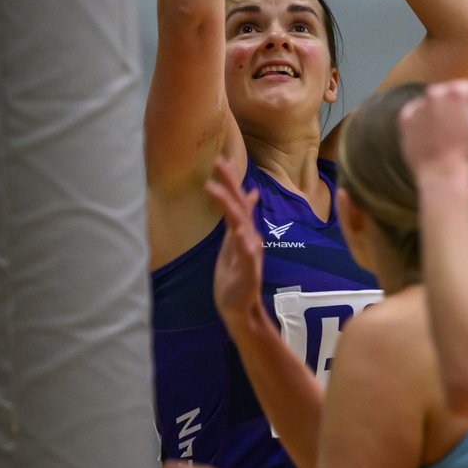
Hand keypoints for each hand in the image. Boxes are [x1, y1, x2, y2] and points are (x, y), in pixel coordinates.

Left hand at [205, 156, 263, 328]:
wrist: (240, 307)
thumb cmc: (235, 275)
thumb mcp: (235, 242)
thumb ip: (240, 220)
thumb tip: (249, 196)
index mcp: (242, 231)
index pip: (237, 201)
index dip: (230, 181)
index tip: (222, 160)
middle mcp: (248, 237)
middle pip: (240, 206)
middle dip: (230, 183)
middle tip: (220, 161)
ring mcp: (249, 253)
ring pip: (241, 225)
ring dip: (231, 206)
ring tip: (218, 190)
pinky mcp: (248, 271)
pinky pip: (248, 255)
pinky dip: (245, 243)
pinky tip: (241, 233)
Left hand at [399, 80, 467, 178]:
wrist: (441, 173)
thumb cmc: (466, 151)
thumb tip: (466, 100)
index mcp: (455, 92)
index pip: (467, 89)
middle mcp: (434, 93)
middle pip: (447, 94)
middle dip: (452, 107)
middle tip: (456, 129)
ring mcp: (417, 105)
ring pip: (431, 104)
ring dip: (436, 114)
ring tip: (443, 137)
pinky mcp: (405, 118)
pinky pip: (416, 115)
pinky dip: (422, 123)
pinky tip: (431, 138)